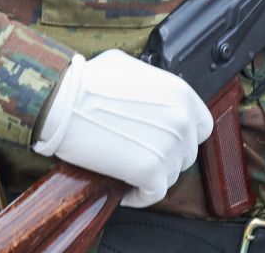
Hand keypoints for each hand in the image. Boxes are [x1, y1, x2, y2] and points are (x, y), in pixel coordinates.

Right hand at [31, 50, 212, 207]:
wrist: (62, 102)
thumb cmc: (87, 81)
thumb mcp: (127, 66)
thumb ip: (149, 84)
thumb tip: (148, 96)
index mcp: (180, 93)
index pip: (202, 126)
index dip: (186, 136)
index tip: (168, 142)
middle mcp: (182, 120)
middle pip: (187, 154)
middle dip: (166, 157)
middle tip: (140, 156)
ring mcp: (169, 147)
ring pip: (171, 175)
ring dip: (152, 176)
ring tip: (128, 172)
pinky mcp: (150, 171)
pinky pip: (154, 194)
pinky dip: (140, 197)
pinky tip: (125, 192)